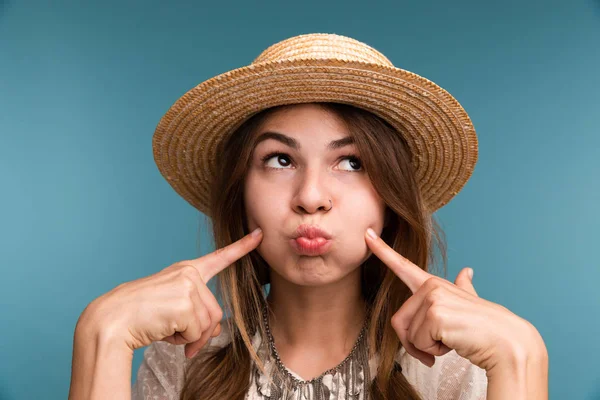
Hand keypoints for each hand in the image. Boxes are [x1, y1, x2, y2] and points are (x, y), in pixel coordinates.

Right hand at [81, 227, 262, 357]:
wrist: (111, 321)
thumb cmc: (139, 316)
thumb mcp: (172, 309)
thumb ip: (196, 312)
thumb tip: (216, 332)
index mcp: (185, 271)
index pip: (219, 258)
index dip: (242, 247)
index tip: (259, 234)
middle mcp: (189, 274)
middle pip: (215, 312)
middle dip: (201, 333)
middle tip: (181, 339)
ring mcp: (187, 286)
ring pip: (208, 325)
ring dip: (190, 339)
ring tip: (167, 331)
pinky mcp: (185, 302)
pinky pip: (197, 333)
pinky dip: (183, 342)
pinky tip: (164, 331)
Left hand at [364, 228, 540, 371]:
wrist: (508, 343)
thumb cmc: (486, 328)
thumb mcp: (469, 303)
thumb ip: (462, 287)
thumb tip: (466, 272)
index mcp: (435, 285)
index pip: (404, 265)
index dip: (382, 250)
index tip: (367, 234)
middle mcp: (431, 286)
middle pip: (398, 321)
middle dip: (414, 343)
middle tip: (438, 347)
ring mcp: (432, 297)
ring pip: (407, 335)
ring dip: (426, 349)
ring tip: (450, 342)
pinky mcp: (434, 313)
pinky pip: (417, 342)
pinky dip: (432, 352)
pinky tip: (452, 343)